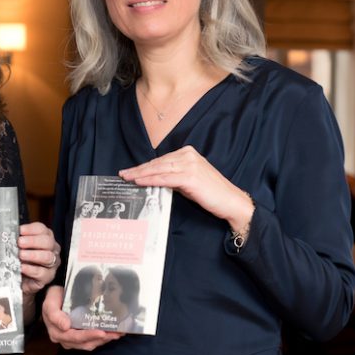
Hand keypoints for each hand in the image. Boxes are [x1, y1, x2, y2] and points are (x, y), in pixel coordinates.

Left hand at [18, 221, 60, 294]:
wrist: (19, 279)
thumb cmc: (21, 260)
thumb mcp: (18, 247)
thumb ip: (17, 240)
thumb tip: (9, 234)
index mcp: (45, 237)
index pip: (41, 229)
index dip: (30, 229)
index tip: (20, 231)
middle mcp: (51, 249)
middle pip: (47, 241)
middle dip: (32, 241)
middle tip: (20, 243)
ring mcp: (52, 263)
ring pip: (48, 257)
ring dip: (33, 255)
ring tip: (21, 255)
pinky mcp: (48, 276)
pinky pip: (42, 272)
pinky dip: (31, 269)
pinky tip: (22, 267)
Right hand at [42, 285, 121, 350]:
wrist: (56, 296)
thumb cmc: (53, 298)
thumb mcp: (50, 303)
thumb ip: (54, 314)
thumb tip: (65, 327)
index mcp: (57, 332)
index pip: (74, 337)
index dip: (88, 336)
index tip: (101, 332)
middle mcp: (65, 339)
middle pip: (84, 343)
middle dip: (101, 339)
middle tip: (115, 334)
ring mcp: (73, 340)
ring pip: (90, 344)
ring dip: (104, 340)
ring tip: (117, 334)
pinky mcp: (80, 337)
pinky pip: (92, 340)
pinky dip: (103, 338)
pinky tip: (113, 333)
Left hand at [118, 145, 253, 231]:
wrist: (230, 202)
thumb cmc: (210, 193)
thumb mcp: (188, 181)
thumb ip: (172, 177)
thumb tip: (153, 179)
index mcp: (187, 153)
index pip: (160, 160)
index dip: (144, 166)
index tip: (130, 171)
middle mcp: (188, 155)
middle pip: (157, 163)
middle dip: (138, 169)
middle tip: (123, 174)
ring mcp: (189, 165)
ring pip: (159, 169)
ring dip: (141, 174)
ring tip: (128, 178)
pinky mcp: (190, 177)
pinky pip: (165, 178)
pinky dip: (151, 180)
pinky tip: (140, 182)